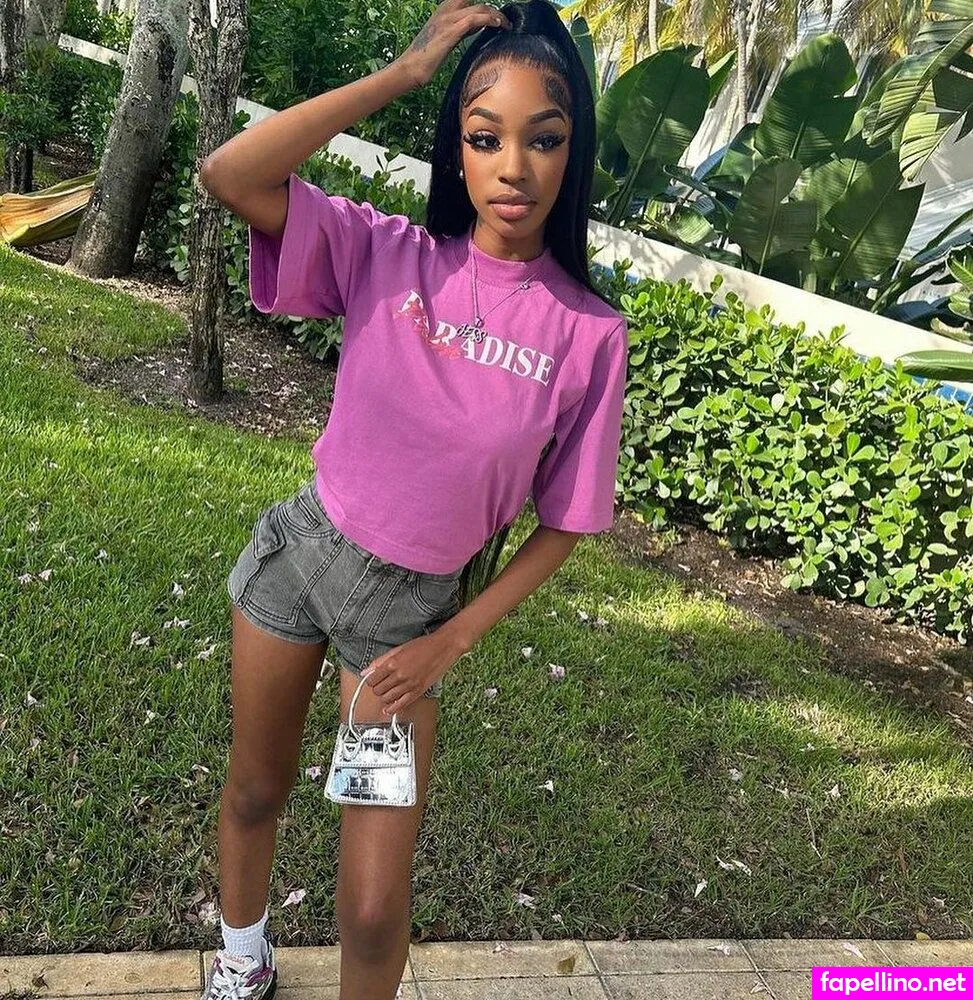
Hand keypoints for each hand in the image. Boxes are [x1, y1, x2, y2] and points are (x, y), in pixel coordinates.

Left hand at [361, 625, 466, 715]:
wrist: (442, 648)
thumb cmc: (422, 646)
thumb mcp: (398, 649)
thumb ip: (380, 661)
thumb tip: (365, 671)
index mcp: (392, 663)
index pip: (372, 679)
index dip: (371, 680)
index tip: (374, 679)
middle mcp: (399, 676)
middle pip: (378, 690)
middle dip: (377, 688)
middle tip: (381, 684)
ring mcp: (409, 685)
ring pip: (387, 699)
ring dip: (384, 696)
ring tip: (387, 691)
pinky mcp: (418, 691)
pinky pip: (401, 705)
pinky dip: (392, 708)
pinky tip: (389, 708)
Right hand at [397, 0, 511, 87]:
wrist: (410, 68)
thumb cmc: (426, 57)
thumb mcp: (446, 37)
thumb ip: (461, 28)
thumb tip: (479, 25)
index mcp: (443, 10)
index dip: (483, 5)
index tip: (496, 14)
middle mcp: (445, 11)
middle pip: (475, 0)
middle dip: (492, 7)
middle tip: (504, 19)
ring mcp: (447, 20)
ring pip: (479, 8)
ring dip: (496, 15)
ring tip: (506, 24)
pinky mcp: (450, 32)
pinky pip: (474, 19)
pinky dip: (488, 19)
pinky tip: (498, 25)